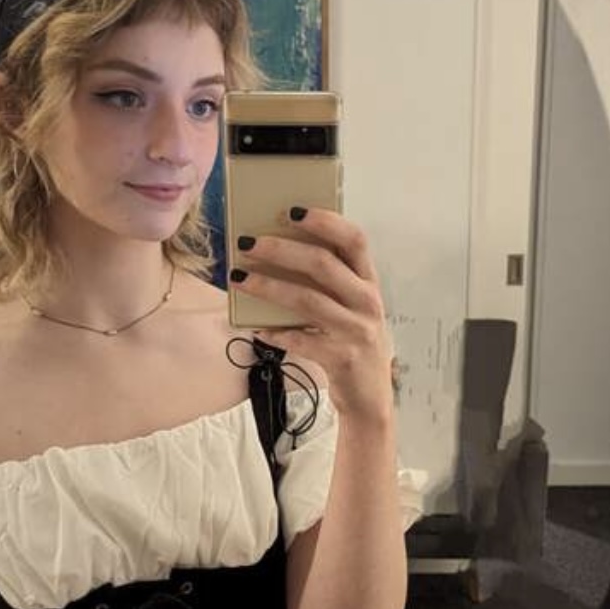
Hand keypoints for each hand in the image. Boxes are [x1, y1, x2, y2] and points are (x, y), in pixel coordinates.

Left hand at [231, 208, 393, 423]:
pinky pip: (301, 339)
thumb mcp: (350, 308)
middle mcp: (367, 302)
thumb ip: (328, 283)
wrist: (370, 398)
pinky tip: (255, 329)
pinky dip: (275, 333)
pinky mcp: (342, 357)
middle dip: (281, 250)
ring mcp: (357, 330)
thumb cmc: (351, 342)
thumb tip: (277, 254)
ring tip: (239, 278)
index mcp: (369, 282)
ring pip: (306, 300)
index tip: (292, 210)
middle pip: (322, 264)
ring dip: (268, 286)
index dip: (325, 221)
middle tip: (248, 243)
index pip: (354, 240)